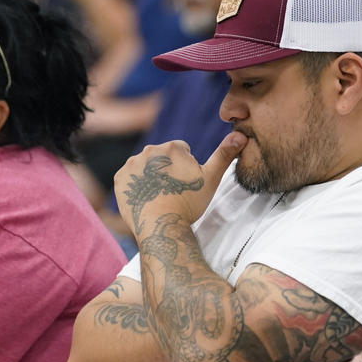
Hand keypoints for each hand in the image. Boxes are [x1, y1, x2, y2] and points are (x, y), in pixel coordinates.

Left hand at [114, 133, 247, 235]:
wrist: (161, 225)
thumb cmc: (189, 203)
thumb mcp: (211, 179)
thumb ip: (224, 155)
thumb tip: (241, 136)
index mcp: (172, 148)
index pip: (182, 151)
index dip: (186, 168)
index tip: (186, 184)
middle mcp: (150, 151)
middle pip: (162, 158)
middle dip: (167, 171)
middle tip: (174, 192)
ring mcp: (132, 164)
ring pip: (145, 167)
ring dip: (151, 177)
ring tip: (159, 196)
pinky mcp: (120, 179)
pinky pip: (130, 178)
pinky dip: (136, 186)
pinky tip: (146, 198)